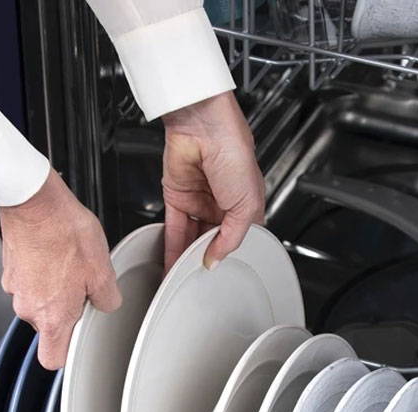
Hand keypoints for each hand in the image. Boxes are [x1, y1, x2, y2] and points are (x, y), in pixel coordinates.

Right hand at [0, 168, 120, 369]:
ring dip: (56, 290)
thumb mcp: (102, 270)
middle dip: (67, 312)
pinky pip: (31, 281)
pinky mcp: (11, 268)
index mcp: (52, 316)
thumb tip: (106, 305)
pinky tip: (59, 253)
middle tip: (84, 289)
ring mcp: (15, 287)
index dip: (67, 354)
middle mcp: (28, 307)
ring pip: (40, 302)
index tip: (79, 340)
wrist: (34, 202)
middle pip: (48, 326)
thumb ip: (107, 299)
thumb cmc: (64, 233)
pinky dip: (44, 274)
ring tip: (72, 265)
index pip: (52, 359)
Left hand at [162, 91, 264, 272]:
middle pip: (210, 239)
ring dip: (185, 257)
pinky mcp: (176, 197)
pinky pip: (174, 228)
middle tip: (196, 278)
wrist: (204, 127)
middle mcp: (221, 204)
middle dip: (203, 258)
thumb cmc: (234, 153)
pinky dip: (171, 247)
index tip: (216, 272)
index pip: (235, 238)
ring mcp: (198, 201)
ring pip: (191, 237)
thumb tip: (216, 259)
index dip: (226, 255)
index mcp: (244, 205)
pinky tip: (170, 262)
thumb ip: (232, 237)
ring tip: (181, 276)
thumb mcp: (247, 205)